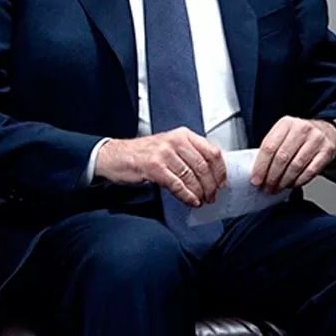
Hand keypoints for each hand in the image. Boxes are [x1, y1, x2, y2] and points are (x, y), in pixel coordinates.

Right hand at [95, 127, 227, 206]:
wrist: (113, 156)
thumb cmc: (143, 153)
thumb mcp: (170, 146)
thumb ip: (190, 155)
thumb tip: (211, 174)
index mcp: (183, 135)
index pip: (212, 152)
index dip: (220, 170)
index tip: (222, 182)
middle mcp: (175, 141)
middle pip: (203, 166)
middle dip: (211, 185)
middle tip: (213, 196)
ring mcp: (164, 153)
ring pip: (191, 176)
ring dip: (199, 192)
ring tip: (201, 200)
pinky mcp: (153, 167)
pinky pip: (177, 184)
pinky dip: (186, 195)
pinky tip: (190, 201)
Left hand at [252, 116, 335, 193]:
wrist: (327, 131)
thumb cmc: (300, 136)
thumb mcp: (284, 134)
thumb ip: (272, 148)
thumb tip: (258, 172)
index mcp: (286, 123)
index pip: (269, 147)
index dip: (260, 166)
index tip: (256, 180)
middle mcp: (302, 128)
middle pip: (282, 158)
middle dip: (271, 177)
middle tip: (266, 187)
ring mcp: (316, 139)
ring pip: (296, 166)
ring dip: (284, 181)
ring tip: (278, 188)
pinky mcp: (327, 151)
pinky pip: (310, 171)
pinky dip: (299, 181)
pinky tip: (292, 184)